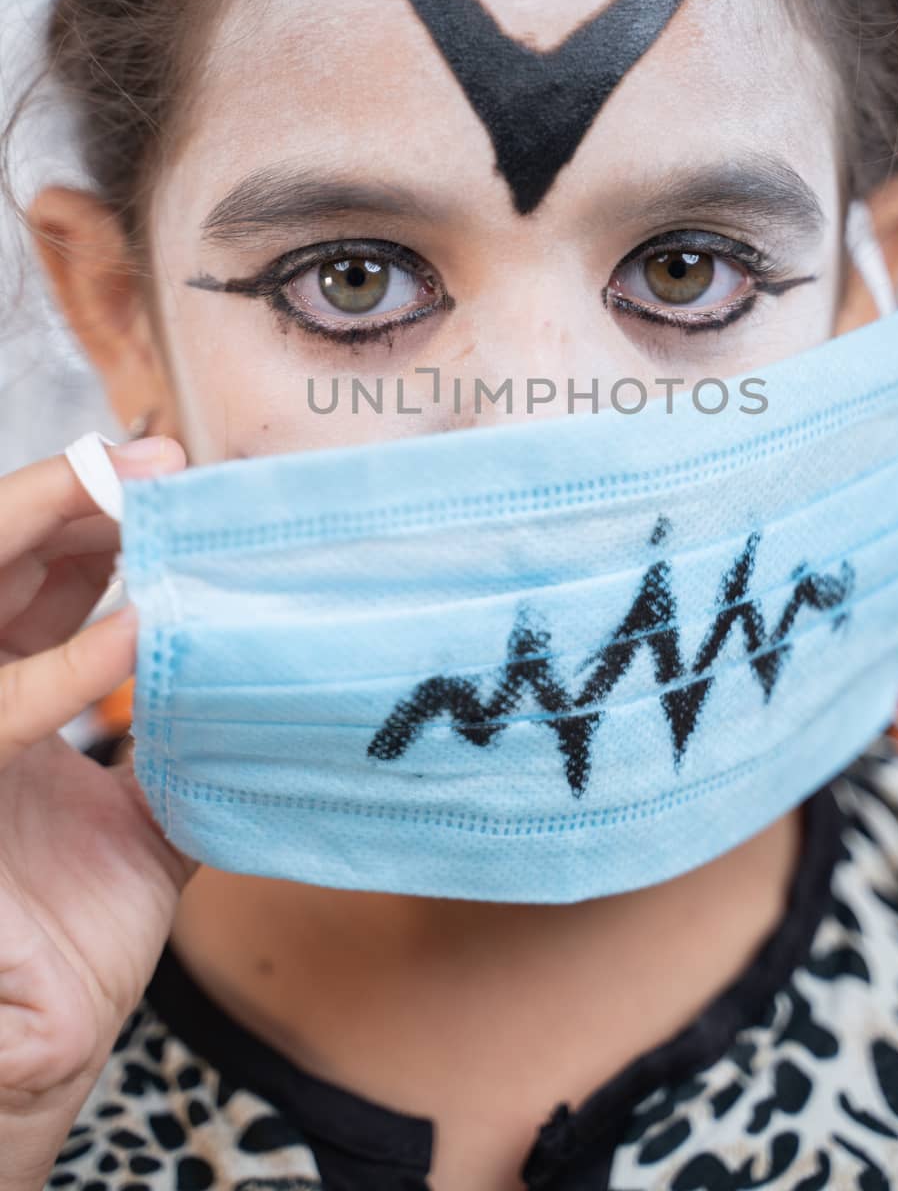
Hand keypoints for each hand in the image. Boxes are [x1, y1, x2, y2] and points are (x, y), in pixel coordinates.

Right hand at [0, 437, 193, 1189]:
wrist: (37, 1044)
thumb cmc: (81, 931)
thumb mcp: (153, 812)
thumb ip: (191, 737)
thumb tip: (266, 670)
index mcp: (12, 700)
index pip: (34, 580)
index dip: (90, 523)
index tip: (172, 481)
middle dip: (67, 499)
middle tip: (155, 460)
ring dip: (43, 528)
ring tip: (129, 488)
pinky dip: (68, 666)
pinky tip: (141, 629)